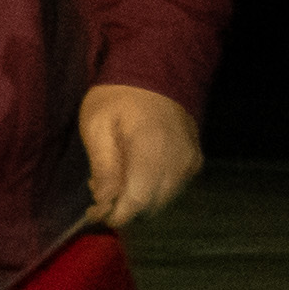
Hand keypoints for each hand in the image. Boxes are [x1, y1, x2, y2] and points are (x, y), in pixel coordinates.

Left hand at [80, 84, 204, 225]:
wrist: (153, 73)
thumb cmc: (117, 97)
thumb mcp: (97, 125)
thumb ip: (103, 167)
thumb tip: (105, 202)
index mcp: (152, 149)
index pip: (138, 201)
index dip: (115, 215)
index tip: (93, 213)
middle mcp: (179, 160)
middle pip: (151, 207)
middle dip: (123, 208)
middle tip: (99, 189)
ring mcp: (190, 162)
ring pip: (162, 201)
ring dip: (137, 200)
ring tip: (115, 177)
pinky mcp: (194, 162)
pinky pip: (172, 189)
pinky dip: (152, 190)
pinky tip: (134, 171)